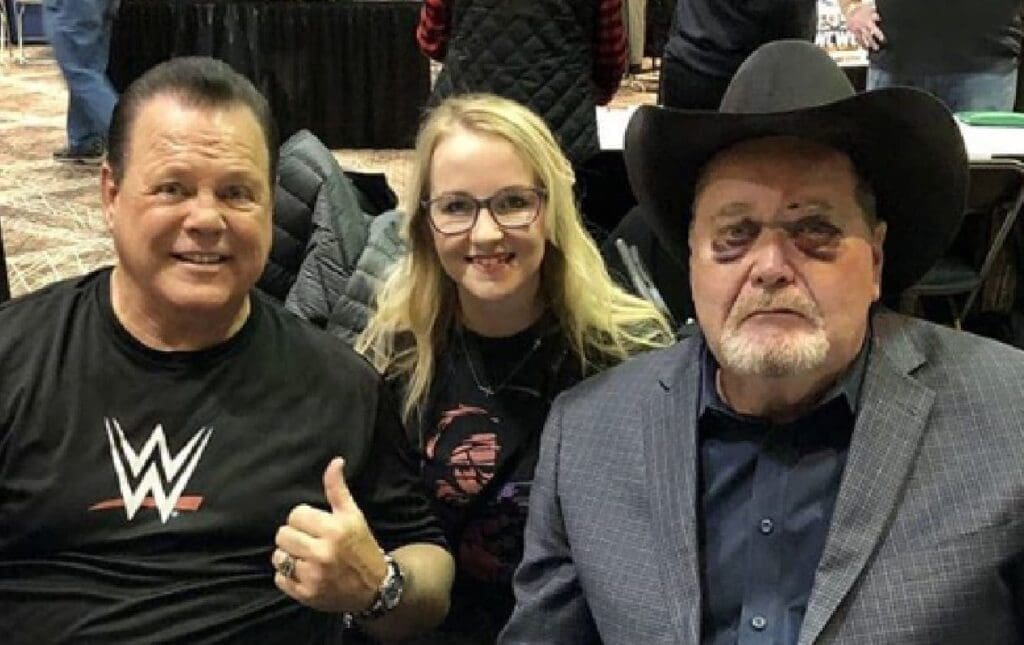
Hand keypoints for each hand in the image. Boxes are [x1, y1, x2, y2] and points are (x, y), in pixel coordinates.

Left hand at [272, 457, 388, 612]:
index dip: (304, 519)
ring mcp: (313, 576)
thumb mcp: (353, 516)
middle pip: (283, 535)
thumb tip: (335, 461)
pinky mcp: (306, 595)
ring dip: (289, 556)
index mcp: (334, 529)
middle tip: (309, 541)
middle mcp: (323, 553)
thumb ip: (338, 489)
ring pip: (278, 557)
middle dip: (295, 536)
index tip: (315, 525)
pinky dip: (288, 576)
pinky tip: (304, 573)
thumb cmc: (362, 547)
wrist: (375, 588)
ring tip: (305, 557)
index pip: (296, 514)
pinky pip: (280, 579)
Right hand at [845, 3, 884, 50]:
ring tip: (869, 49)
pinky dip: (859, 42)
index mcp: (867, 22)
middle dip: (872, 43)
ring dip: (865, 44)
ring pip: (861, 39)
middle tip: (876, 48)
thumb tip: (880, 20)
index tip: (882, 40)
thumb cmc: (860, 9)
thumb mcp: (870, 10)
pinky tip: (861, 45)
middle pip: (868, 37)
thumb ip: (875, 16)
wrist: (850, 9)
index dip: (879, 36)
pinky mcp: (851, 31)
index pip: (875, 30)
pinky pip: (855, 38)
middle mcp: (861, 27)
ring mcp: (855, 30)